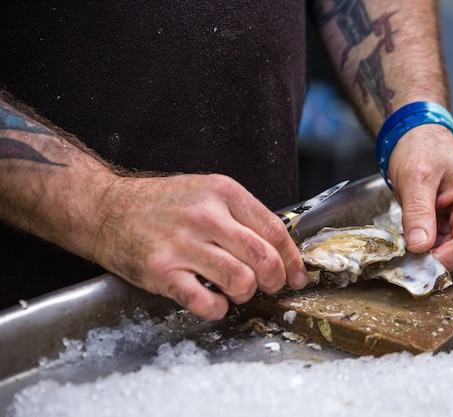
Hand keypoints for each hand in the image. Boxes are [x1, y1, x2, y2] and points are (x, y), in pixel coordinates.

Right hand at [93, 174, 308, 320]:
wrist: (106, 209)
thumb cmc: (161, 204)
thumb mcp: (206, 192)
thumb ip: (241, 216)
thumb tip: (278, 249)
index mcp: (223, 192)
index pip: (275, 230)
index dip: (292, 259)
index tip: (296, 275)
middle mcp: (206, 216)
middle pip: (263, 258)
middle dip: (275, 280)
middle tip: (268, 286)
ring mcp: (183, 244)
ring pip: (241, 281)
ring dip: (245, 294)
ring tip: (234, 289)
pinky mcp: (162, 271)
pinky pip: (206, 302)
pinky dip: (217, 308)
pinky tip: (212, 300)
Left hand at [387, 124, 452, 271]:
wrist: (418, 138)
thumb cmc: (423, 148)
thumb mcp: (416, 178)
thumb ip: (418, 213)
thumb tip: (419, 247)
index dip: (441, 260)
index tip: (416, 266)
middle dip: (432, 258)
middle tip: (403, 256)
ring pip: (450, 254)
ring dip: (427, 254)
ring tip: (403, 243)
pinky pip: (442, 247)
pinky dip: (425, 248)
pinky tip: (410, 239)